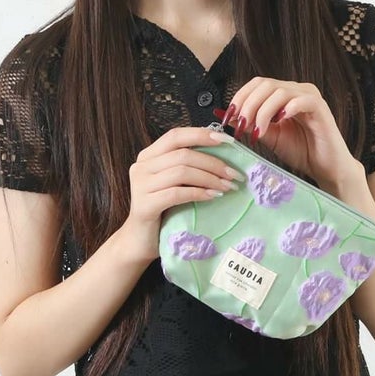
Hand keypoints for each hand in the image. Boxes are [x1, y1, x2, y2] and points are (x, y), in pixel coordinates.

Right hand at [122, 127, 243, 260]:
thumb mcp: (175, 182)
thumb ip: (188, 166)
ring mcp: (140, 185)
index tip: (227, 141)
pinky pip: (176, 194)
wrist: (141, 240)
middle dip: (213, 162)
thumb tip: (224, 155)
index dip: (201, 135)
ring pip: (181, 172)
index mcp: (149, 155)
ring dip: (209, 178)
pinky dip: (198, 193)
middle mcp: (141, 166)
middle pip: (182, 154)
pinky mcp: (144, 205)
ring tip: (227, 187)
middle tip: (234, 174)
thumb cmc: (164, 209)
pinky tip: (213, 197)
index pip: (175, 135)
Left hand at [216, 77, 361, 189]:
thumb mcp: (268, 137)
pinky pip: (301, 100)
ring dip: (262, 111)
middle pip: (264, 84)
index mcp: (283, 94)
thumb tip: (226, 116)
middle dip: (248, 105)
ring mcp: (309, 96)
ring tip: (257, 132)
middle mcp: (296, 90)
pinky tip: (278, 123)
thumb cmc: (301, 151)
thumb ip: (250, 124)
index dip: (239, 98)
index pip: (256, 84)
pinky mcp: (320, 107)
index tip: (227, 117)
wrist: (326, 168)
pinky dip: (286, 109)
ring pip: (279, 91)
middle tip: (241, 126)